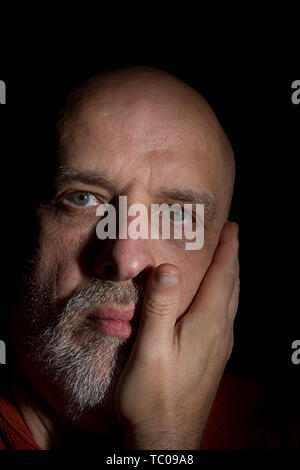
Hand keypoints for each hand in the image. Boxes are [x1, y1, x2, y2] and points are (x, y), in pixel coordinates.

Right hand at [114, 221, 239, 448]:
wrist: (167, 437)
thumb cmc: (154, 396)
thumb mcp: (150, 350)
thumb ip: (159, 308)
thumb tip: (168, 268)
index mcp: (207, 324)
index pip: (223, 276)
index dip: (228, 249)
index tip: (231, 226)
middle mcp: (221, 331)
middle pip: (232, 285)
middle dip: (232, 257)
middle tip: (230, 235)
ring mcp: (221, 345)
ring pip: (232, 300)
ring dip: (230, 275)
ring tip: (225, 259)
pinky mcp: (215, 356)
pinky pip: (226, 314)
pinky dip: (224, 294)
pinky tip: (215, 297)